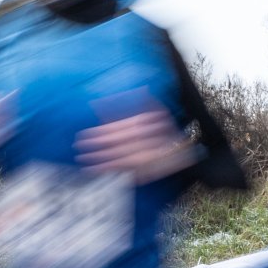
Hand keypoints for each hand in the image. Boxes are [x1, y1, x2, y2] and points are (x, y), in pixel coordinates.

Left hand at [76, 109, 198, 181]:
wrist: (189, 151)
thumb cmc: (171, 129)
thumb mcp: (158, 110)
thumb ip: (142, 101)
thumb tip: (123, 96)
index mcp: (149, 125)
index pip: (119, 129)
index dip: (100, 132)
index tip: (84, 134)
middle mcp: (149, 143)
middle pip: (117, 144)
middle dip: (96, 146)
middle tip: (79, 146)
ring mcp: (149, 159)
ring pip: (119, 159)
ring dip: (99, 160)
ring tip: (82, 159)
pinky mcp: (148, 171)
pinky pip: (124, 171)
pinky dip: (108, 171)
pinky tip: (93, 170)